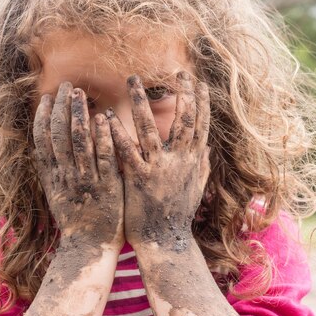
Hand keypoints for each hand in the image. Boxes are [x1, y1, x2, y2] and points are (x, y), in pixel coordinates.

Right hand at [33, 82, 124, 250]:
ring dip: (78, 115)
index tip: (47, 97)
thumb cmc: (75, 221)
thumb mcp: (55, 195)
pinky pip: (103, 158)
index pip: (43, 140)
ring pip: (78, 142)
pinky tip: (102, 118)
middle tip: (66, 86)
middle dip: (61, 108)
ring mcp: (86, 181)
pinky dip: (101, 137)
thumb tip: (38, 149)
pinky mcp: (107, 187)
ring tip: (80, 94)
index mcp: (52, 177)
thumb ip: (49, 172)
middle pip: (59, 135)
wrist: (89, 249)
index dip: (43, 117)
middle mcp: (66, 176)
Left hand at [107, 72, 210, 250]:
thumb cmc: (177, 215)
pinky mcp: (138, 179)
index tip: (199, 83)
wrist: (164, 243)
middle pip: (184, 122)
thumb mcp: (195, 189)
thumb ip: (201, 166)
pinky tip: (107, 115)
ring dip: (141, 103)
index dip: (201, 103)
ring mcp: (158, 169)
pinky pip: (126, 151)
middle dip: (183, 95)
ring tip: (133, 79)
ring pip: (150, 129)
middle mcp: (178, 162)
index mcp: (191, 162)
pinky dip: (117, 132)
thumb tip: (207, 147)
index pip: (200, 126)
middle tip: (178, 72)